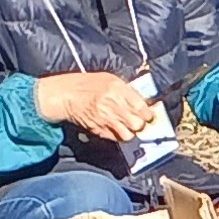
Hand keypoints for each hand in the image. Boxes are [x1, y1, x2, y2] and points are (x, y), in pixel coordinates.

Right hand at [29, 71, 156, 141]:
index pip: (142, 108)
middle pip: (138, 124)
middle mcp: (113, 106)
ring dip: (131, 132)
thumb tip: (144, 103)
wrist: (68, 95)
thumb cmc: (90, 85)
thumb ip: (128, 91)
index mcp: (118, 90)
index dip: (149, 114)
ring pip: (129, 135)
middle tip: (140, 121)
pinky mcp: (99, 130)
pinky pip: (117, 138)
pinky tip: (117, 128)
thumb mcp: (111, 80)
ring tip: (128, 126)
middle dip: (141, 124)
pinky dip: (120, 135)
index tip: (150, 115)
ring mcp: (106, 120)